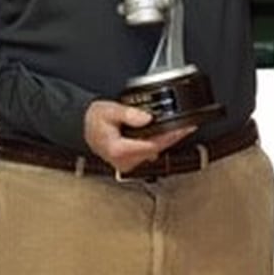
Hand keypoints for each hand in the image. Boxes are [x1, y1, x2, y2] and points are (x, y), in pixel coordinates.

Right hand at [82, 99, 196, 173]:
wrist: (84, 128)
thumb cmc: (94, 121)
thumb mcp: (107, 110)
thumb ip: (126, 113)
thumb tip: (145, 118)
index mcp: (118, 150)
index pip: (151, 144)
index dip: (169, 136)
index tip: (183, 128)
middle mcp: (124, 161)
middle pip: (156, 149)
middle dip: (173, 138)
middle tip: (189, 127)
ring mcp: (128, 164)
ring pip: (155, 152)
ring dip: (169, 141)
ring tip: (183, 129)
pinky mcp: (131, 162)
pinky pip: (150, 153)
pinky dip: (161, 143)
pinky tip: (169, 135)